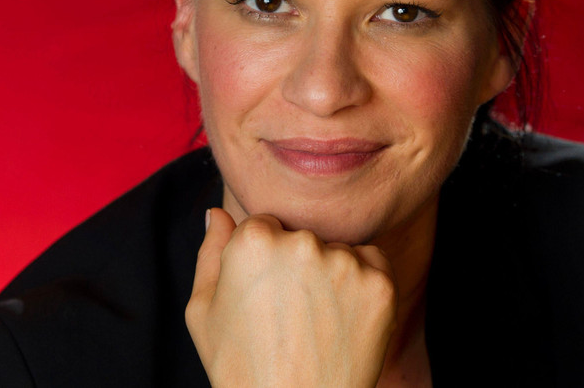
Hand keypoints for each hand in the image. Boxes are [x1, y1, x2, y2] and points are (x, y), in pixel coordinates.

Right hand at [186, 208, 397, 387]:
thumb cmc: (241, 368)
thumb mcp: (203, 313)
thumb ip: (211, 254)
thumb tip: (218, 214)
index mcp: (254, 241)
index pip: (264, 226)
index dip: (262, 263)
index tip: (263, 297)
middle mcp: (303, 242)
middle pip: (302, 236)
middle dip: (296, 266)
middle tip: (289, 316)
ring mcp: (345, 263)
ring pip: (336, 250)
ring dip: (330, 274)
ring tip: (316, 324)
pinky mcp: (380, 284)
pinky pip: (372, 262)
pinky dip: (362, 283)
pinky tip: (343, 319)